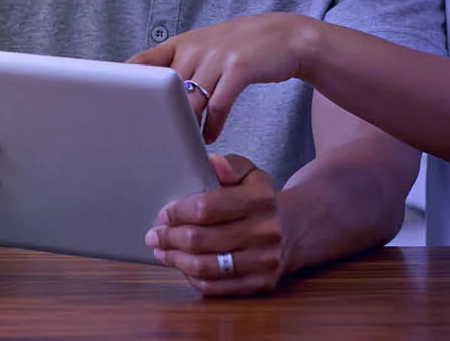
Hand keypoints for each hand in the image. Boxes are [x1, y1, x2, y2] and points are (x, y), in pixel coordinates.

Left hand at [129, 15, 314, 142]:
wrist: (287, 36)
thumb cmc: (242, 47)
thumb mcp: (206, 47)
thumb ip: (181, 66)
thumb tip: (153, 95)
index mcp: (182, 43)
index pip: (142, 64)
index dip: (127, 87)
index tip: (117, 111)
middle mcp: (195, 48)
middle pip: (164, 92)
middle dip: (159, 120)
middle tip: (155, 143)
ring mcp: (216, 57)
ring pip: (189, 102)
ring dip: (186, 129)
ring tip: (184, 146)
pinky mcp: (238, 69)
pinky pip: (218, 106)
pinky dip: (212, 126)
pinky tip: (210, 137)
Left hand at [145, 154, 285, 296]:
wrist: (294, 230)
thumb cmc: (260, 201)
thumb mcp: (250, 174)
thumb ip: (230, 165)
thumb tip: (213, 163)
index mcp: (261, 198)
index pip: (206, 208)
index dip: (178, 212)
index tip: (164, 214)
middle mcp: (266, 231)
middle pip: (202, 239)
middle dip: (170, 237)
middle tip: (155, 235)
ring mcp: (265, 260)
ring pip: (206, 266)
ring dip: (177, 259)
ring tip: (163, 252)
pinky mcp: (261, 283)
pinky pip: (216, 286)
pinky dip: (193, 277)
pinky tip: (183, 266)